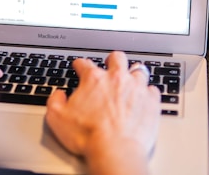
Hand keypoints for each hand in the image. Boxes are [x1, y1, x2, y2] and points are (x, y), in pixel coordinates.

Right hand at [45, 51, 160, 174]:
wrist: (115, 151)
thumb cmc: (88, 136)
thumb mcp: (57, 118)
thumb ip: (55, 101)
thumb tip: (58, 95)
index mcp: (93, 80)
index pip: (84, 63)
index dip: (79, 64)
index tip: (79, 66)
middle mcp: (116, 78)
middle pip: (117, 58)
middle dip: (112, 60)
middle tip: (110, 65)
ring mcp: (136, 88)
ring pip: (138, 70)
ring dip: (133, 74)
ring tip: (130, 80)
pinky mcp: (151, 101)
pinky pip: (153, 89)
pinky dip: (148, 93)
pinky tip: (144, 98)